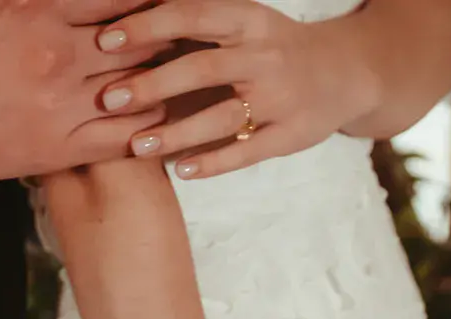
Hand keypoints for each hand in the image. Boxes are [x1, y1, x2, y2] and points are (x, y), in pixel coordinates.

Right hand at [0, 0, 166, 179]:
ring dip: (164, 80)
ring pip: (139, 87)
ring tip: (181, 73)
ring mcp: (62, 101)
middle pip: (136, 37)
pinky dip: (151, 126)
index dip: (147, 0)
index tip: (165, 1)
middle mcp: (57, 50)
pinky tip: (161, 118)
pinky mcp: (61, 145)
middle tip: (186, 35)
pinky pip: (124, 137)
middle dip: (165, 34)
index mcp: (37, 3)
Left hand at [94, 0, 381, 177]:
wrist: (345, 72)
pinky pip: (246, 152)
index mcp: (248, 19)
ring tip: (137, 146)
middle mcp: (264, 56)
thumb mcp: (244, 18)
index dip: (147, 26)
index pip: (190, 15)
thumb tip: (131, 14)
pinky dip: (213, 163)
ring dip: (176, 133)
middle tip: (110, 98)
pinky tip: (181, 171)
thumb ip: (198, 19)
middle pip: (201, 68)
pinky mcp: (289, 136)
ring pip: (221, 117)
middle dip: (152, 84)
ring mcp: (279, 99)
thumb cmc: (275, 45)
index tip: (105, 40)